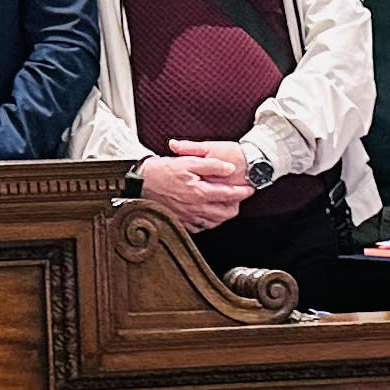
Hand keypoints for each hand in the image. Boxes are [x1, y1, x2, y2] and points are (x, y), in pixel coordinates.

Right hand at [138, 142, 253, 232]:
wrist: (140, 183)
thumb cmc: (162, 171)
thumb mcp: (187, 161)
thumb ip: (211, 165)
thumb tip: (229, 169)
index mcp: (200, 192)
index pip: (229, 195)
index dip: (242, 192)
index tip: (250, 189)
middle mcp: (196, 208)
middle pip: (225, 213)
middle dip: (236, 206)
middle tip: (239, 198)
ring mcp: (188, 217)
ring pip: (215, 222)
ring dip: (224, 215)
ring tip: (227, 206)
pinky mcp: (180, 222)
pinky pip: (200, 228)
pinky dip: (209, 222)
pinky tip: (208, 215)